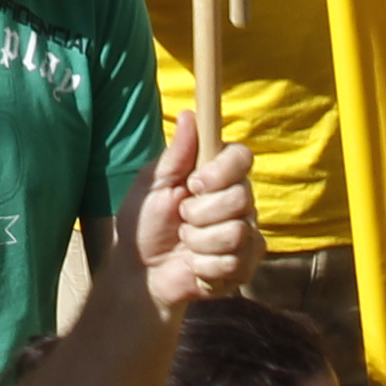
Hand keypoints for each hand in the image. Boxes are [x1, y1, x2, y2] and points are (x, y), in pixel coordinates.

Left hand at [125, 118, 256, 311]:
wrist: (140, 271)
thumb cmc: (144, 223)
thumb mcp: (153, 185)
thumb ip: (176, 155)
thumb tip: (188, 114)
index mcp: (217, 175)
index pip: (242, 157)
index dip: (222, 171)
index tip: (194, 183)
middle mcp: (238, 201)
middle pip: (241, 197)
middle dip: (200, 213)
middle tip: (181, 219)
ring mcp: (245, 234)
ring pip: (236, 233)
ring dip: (199, 242)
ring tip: (185, 243)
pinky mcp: (244, 266)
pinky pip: (234, 263)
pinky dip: (205, 266)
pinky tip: (194, 265)